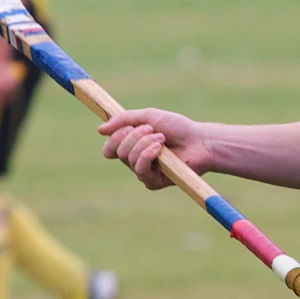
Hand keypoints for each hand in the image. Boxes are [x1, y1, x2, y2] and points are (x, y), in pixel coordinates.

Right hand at [96, 107, 212, 190]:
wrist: (199, 141)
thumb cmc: (177, 128)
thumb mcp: (149, 116)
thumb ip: (124, 120)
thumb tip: (100, 130)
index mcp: (131, 145)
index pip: (109, 148)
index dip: (115, 137)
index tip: (129, 126)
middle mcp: (134, 160)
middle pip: (117, 151)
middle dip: (133, 136)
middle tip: (152, 129)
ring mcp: (143, 172)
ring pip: (127, 158)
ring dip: (144, 143)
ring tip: (161, 138)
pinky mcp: (152, 182)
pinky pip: (140, 169)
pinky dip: (148, 154)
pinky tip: (160, 149)